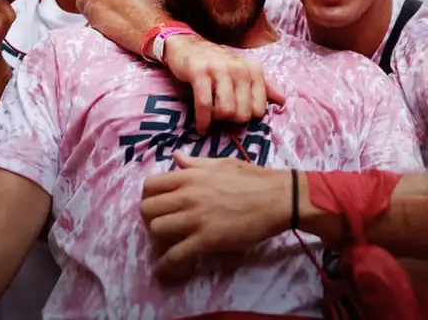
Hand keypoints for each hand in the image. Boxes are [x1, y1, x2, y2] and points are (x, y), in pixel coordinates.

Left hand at [140, 153, 291, 282]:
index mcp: (192, 176)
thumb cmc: (256, 179)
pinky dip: (166, 265)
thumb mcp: (224, 163)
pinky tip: (166, 269)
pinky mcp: (207, 239)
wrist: (280, 198)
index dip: (150, 197)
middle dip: (151, 220)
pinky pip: (175, 255)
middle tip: (164, 227)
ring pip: (156, 230)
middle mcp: (188, 195)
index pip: (150, 185)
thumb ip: (197, 163)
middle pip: (147, 209)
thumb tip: (176, 157)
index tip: (159, 206)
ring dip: (159, 241)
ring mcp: (196, 218)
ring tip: (169, 245)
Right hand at [162, 35, 285, 133]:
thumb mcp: (245, 70)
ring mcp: (219, 70)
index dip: (248, 116)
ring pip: (226, 110)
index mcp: (254, 70)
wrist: (189, 45)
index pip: (259, 108)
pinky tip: (202, 126)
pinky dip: (203, 121)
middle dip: (231, 120)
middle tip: (222, 116)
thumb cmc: (219, 63)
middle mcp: (239, 69)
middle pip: (242, 113)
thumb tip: (283, 100)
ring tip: (212, 117)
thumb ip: (265, 85)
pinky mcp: (199, 73)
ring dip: (217, 119)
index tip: (237, 115)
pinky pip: (204, 105)